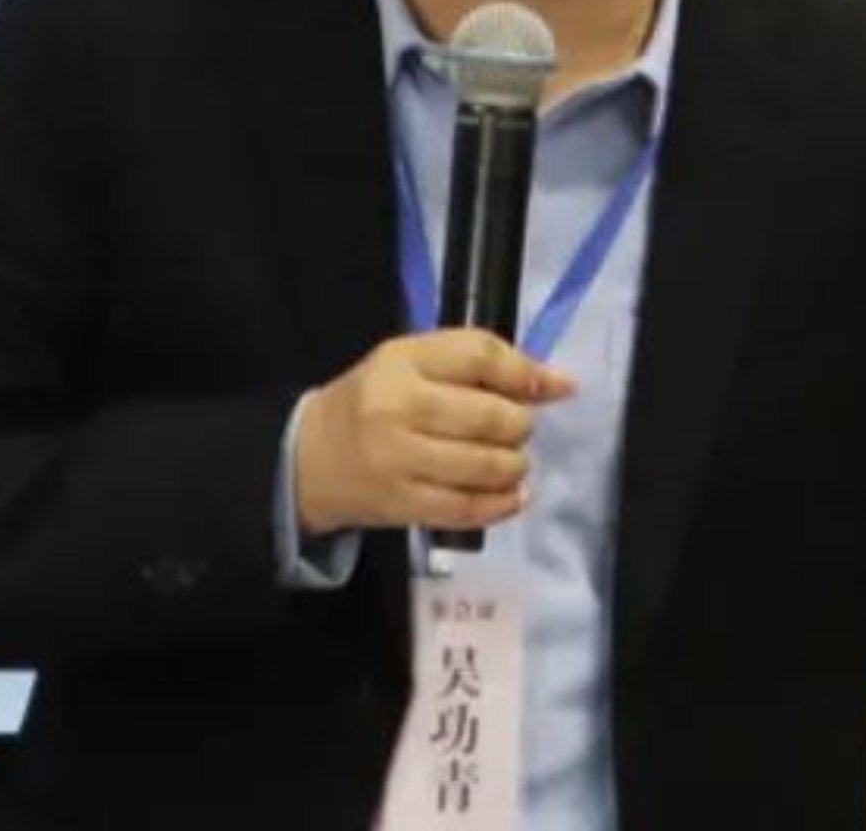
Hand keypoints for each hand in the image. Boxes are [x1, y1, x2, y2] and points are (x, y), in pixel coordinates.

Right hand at [292, 329, 575, 536]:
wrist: (307, 458)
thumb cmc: (371, 402)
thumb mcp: (411, 363)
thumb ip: (478, 364)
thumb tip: (558, 383)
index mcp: (401, 360)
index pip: (479, 356)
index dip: (524, 372)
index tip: (552, 387)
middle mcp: (398, 408)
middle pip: (489, 416)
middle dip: (521, 425)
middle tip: (518, 429)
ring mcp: (399, 461)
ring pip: (485, 465)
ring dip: (515, 465)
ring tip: (512, 462)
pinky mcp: (402, 505)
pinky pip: (468, 508)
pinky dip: (502, 503)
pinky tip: (510, 495)